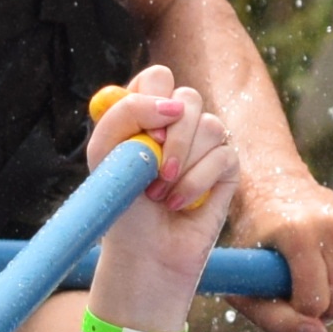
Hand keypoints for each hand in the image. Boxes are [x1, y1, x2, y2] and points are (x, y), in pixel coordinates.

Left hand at [83, 64, 281, 331]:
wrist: (144, 252)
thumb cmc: (121, 204)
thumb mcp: (106, 155)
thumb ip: (125, 116)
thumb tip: (173, 106)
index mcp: (144, 113)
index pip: (157, 79)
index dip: (152, 96)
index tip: (145, 128)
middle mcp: (176, 124)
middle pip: (187, 97)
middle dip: (172, 135)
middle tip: (154, 167)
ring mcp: (205, 144)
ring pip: (209, 126)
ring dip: (181, 164)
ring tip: (159, 194)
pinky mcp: (227, 167)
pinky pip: (224, 155)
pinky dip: (197, 181)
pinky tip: (180, 203)